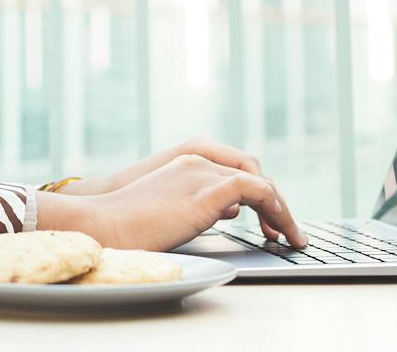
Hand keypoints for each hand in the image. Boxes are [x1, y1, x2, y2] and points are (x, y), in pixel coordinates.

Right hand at [39, 154, 305, 250]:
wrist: (105, 222)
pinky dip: (275, 208)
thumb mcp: (172, 205)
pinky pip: (256, 191)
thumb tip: (233, 209)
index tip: (270, 222)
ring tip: (291, 236)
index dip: (260, 194)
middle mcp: (200, 159)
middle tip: (286, 232)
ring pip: (260, 182)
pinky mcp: (207, 191)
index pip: (238, 169)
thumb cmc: (130, 221)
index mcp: (189, 159)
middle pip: (254, 173)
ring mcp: (203, 172)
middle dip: (276, 202)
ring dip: (282, 209)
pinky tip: (279, 229)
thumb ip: (203, 201)